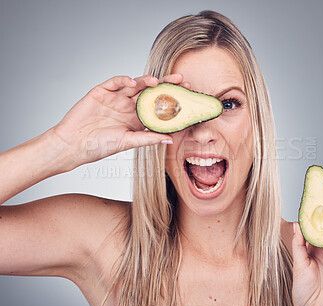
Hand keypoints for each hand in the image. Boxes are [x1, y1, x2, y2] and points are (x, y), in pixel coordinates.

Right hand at [51, 74, 185, 168]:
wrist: (73, 145)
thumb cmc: (99, 146)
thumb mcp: (128, 142)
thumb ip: (148, 138)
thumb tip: (170, 140)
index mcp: (136, 118)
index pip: (157, 106)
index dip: (171, 99)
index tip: (187, 95)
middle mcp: (128, 106)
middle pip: (150, 92)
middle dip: (165, 85)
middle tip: (180, 79)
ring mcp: (115, 98)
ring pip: (134, 85)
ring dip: (145, 81)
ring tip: (156, 82)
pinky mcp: (101, 92)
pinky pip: (114, 82)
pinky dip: (123, 80)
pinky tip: (131, 83)